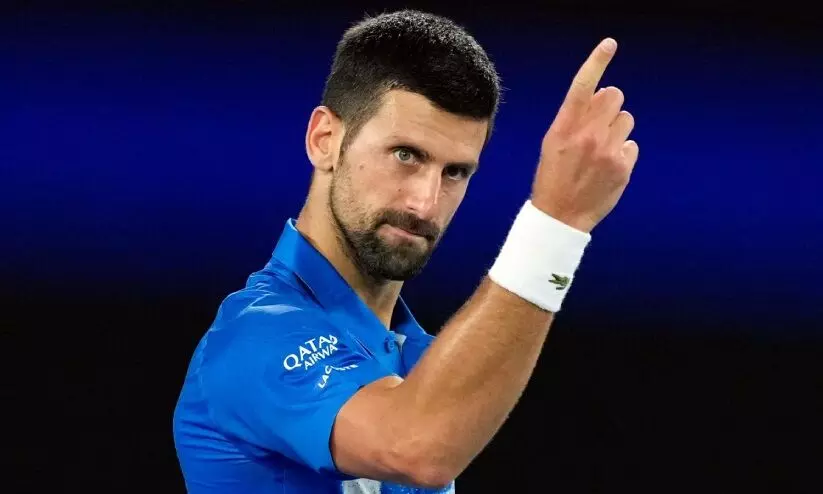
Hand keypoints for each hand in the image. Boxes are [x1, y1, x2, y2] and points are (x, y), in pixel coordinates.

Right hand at [531, 38, 638, 232]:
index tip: (610, 44)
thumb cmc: (554, 177)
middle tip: (598, 126)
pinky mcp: (623, 167)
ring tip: (601, 151)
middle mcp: (587, 135)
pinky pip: (632, 145)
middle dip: (609, 106)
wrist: (560, 216)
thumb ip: (576, 117)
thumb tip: (604, 94)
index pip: (583, 86)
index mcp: (564, 127)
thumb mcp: (553, 143)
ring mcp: (607, 151)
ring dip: (617, 130)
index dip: (597, 61)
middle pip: (614, 97)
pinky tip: (608, 168)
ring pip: (627, 119)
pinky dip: (622, 153)